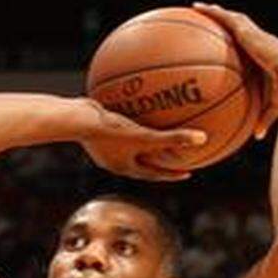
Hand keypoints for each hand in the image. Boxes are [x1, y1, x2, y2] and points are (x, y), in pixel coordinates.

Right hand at [77, 99, 207, 180]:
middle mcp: (113, 159)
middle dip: (158, 158)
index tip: (186, 173)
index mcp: (124, 167)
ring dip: (142, 139)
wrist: (75, 119)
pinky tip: (135, 103)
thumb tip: (203, 139)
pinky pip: (117, 124)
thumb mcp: (146, 137)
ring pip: (128, 143)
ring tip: (154, 129)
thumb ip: (173, 139)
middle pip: (141, 161)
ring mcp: (102, 145)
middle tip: (175, 156)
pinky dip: (129, 118)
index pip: (154, 174)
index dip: (171, 174)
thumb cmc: (109, 131)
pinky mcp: (94, 129)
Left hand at [193, 2, 277, 138]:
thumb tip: (257, 135)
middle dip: (230, 24)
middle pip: (243, 29)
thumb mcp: (275, 108)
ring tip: (202, 9)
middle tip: (216, 21)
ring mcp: (255, 34)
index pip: (255, 48)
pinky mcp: (247, 31)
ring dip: (218, 13)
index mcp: (269, 56)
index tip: (235, 44)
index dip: (245, 44)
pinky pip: (225, 18)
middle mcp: (262, 42)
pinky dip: (212, 12)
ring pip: (233, 19)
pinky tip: (197, 7)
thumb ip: (265, 118)